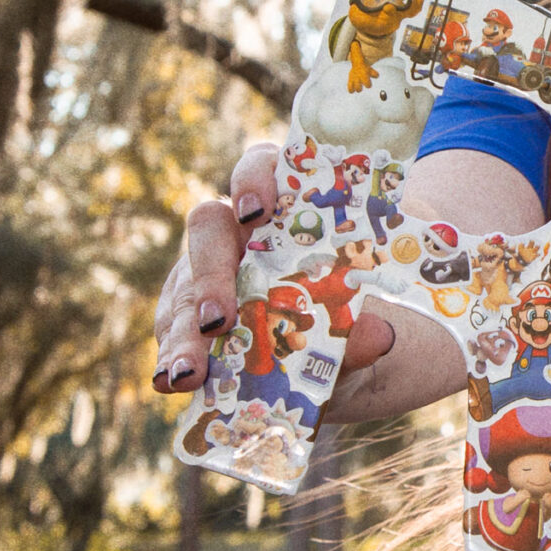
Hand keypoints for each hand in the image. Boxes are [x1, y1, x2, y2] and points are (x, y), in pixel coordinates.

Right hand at [152, 143, 393, 394]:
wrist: (343, 356)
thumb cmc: (355, 312)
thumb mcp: (366, 320)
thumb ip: (366, 326)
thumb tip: (377, 334)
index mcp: (286, 208)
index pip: (261, 168)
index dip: (254, 180)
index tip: (257, 211)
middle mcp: (239, 232)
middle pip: (209, 228)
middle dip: (210, 273)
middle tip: (219, 319)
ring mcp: (208, 272)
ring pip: (184, 288)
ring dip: (183, 332)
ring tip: (188, 372)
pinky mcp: (190, 315)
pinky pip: (175, 331)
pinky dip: (174, 358)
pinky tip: (174, 382)